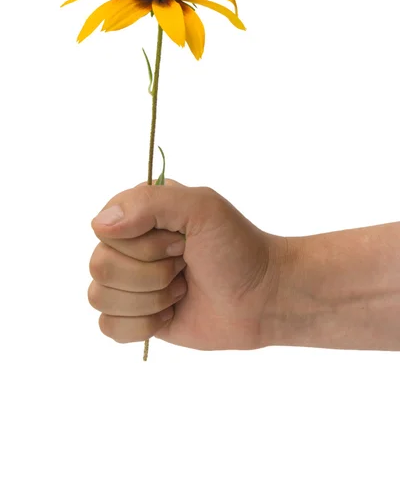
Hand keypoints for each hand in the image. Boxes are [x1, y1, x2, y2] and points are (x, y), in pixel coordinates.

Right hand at [88, 179, 287, 349]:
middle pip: (100, 266)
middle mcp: (128, 246)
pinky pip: (108, 327)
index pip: (105, 230)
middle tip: (185, 266)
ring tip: (182, 290)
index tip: (181, 242)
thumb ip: (149, 203)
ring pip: (100, 297)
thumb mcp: (202, 207)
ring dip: (150, 298)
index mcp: (138, 214)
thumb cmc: (237, 247)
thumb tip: (99, 225)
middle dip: (151, 273)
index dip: (144, 244)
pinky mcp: (134, 317)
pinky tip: (171, 314)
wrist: (262, 298)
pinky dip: (143, 325)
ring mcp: (129, 283)